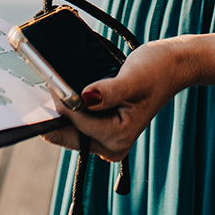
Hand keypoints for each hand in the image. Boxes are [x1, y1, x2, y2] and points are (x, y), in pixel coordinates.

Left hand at [40, 39, 188, 161]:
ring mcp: (105, 141)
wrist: (171, 67)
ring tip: (52, 82)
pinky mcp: (100, 130)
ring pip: (67, 129)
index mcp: (117, 138)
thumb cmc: (156, 71)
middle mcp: (110, 147)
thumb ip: (110, 91)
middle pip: (65, 134)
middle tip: (43, 80)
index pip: (75, 123)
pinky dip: (67, 107)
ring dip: (59, 108)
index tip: (48, 76)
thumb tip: (86, 97)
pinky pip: (75, 123)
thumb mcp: (134, 78)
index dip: (61, 99)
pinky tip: (63, 90)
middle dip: (54, 109)